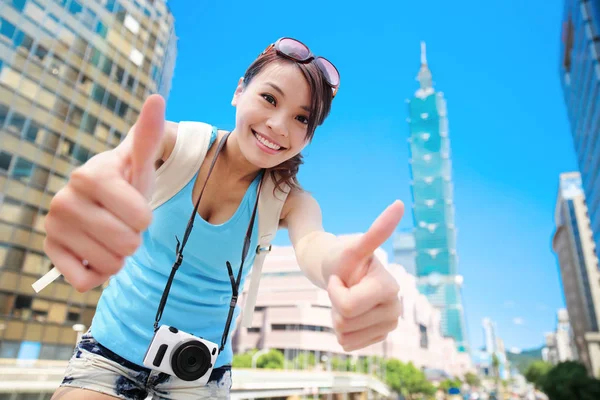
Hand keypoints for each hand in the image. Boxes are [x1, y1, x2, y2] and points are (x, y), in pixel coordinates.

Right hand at [43, 95, 164, 291]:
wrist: (103, 204)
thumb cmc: (127, 183)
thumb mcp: (141, 163)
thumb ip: (148, 134)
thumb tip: (156, 98)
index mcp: (89, 176)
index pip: (139, 217)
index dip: (144, 217)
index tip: (134, 206)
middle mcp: (64, 200)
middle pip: (127, 244)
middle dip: (133, 238)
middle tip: (122, 223)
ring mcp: (53, 227)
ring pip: (110, 264)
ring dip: (118, 256)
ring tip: (109, 236)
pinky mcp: (50, 253)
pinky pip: (86, 281)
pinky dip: (98, 273)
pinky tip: (94, 252)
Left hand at [325, 200, 403, 351]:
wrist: (337, 272)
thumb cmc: (343, 258)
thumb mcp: (353, 247)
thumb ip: (377, 231)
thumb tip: (399, 204)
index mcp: (390, 288)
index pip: (346, 306)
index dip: (335, 290)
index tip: (341, 277)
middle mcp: (395, 309)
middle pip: (345, 322)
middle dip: (335, 304)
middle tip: (344, 288)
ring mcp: (389, 325)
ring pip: (344, 336)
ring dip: (337, 317)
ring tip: (346, 298)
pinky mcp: (378, 337)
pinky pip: (347, 345)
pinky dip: (340, 331)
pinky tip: (349, 313)